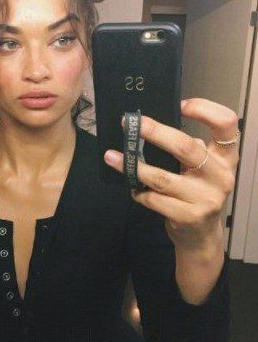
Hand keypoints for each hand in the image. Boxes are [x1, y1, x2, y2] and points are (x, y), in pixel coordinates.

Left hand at [104, 98, 239, 249]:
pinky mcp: (189, 216)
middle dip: (154, 132)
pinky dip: (139, 193)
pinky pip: (154, 199)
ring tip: (113, 157)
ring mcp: (206, 198)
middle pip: (186, 146)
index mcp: (226, 158)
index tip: (180, 105)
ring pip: (162, 177)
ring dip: (133, 166)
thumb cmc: (196, 194)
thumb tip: (149, 127)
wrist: (200, 236)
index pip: (226, 124)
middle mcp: (221, 176)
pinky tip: (133, 189)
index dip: (204, 109)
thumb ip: (188, 150)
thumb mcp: (201, 170)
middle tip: (130, 125)